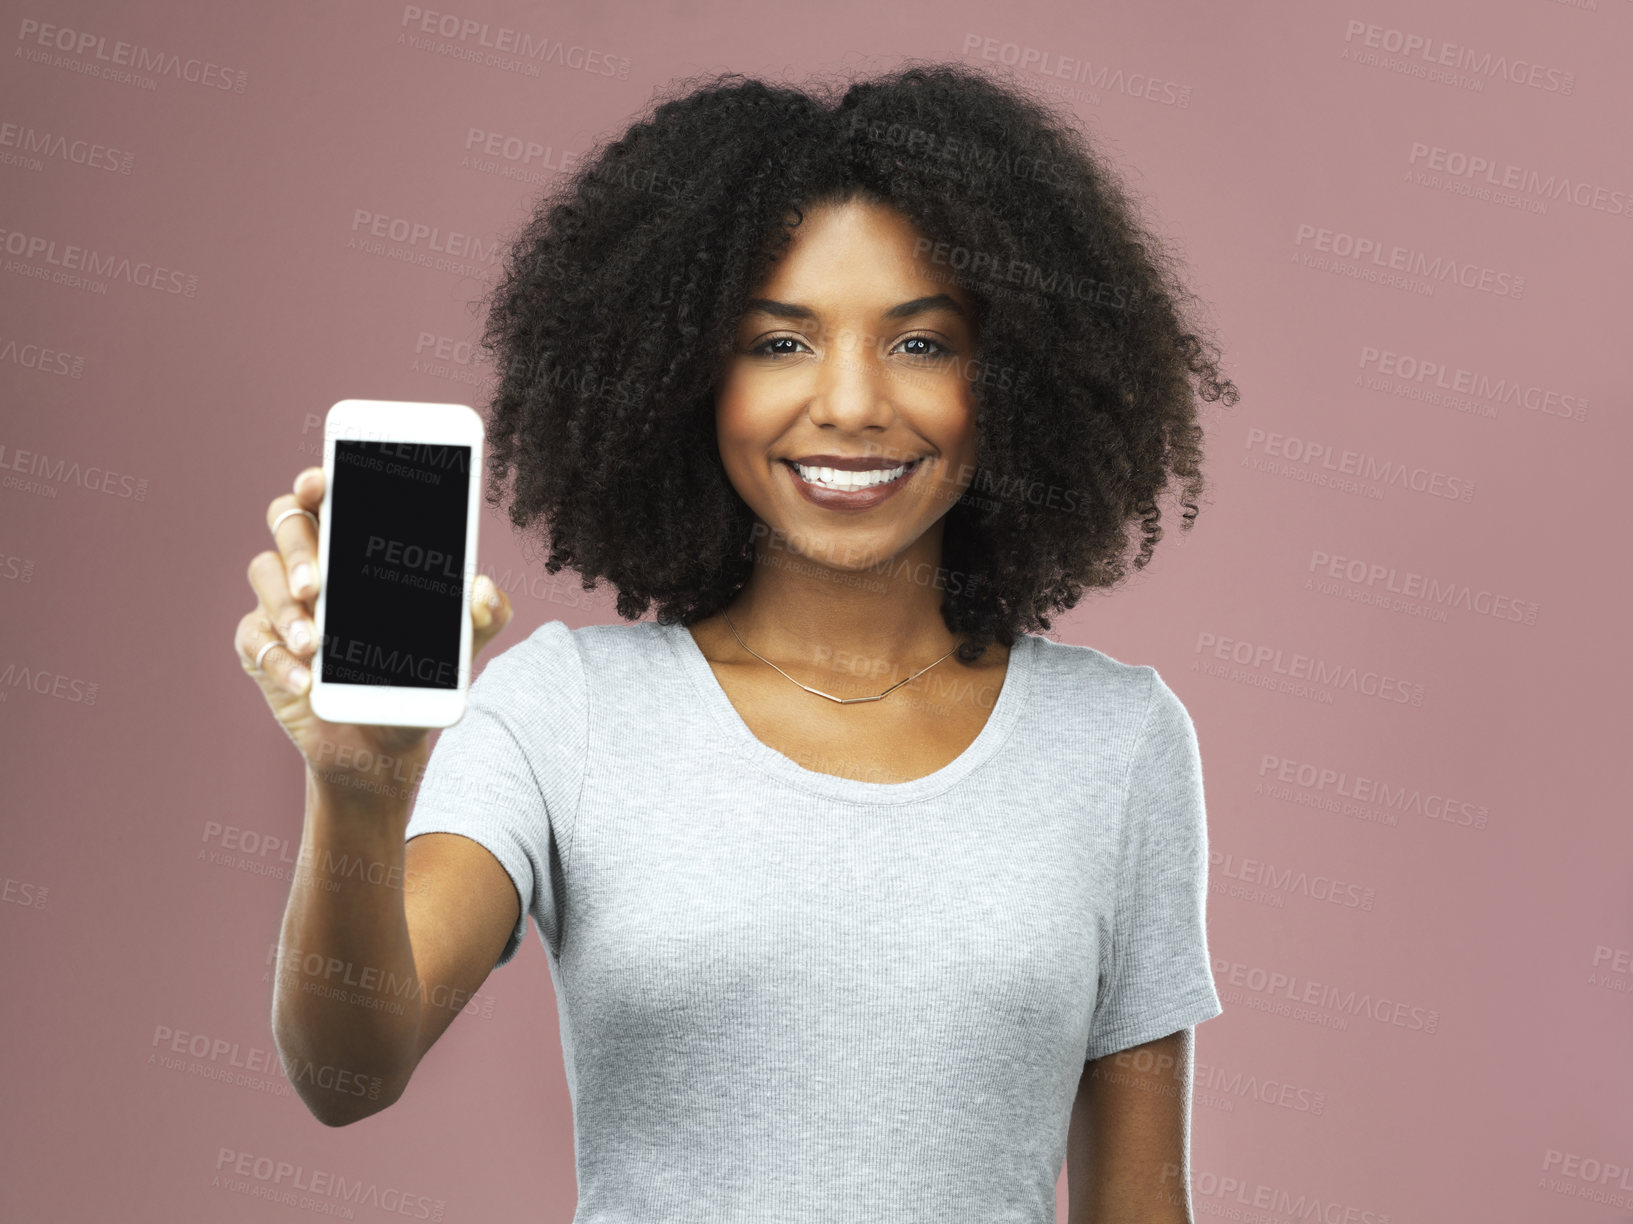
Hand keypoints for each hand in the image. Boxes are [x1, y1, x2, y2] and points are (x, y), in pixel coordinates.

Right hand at [234, 466, 512, 786]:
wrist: (386, 739)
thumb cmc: (419, 672)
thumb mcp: (462, 644)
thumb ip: (484, 614)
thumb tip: (482, 590)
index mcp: (353, 547)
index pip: (329, 497)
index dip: (318, 482)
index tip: (320, 481)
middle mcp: (312, 564)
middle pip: (287, 524)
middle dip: (299, 549)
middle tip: (318, 584)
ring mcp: (281, 603)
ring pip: (263, 575)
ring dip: (285, 608)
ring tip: (314, 643)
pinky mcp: (261, 648)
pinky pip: (254, 641)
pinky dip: (278, 660)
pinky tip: (305, 679)